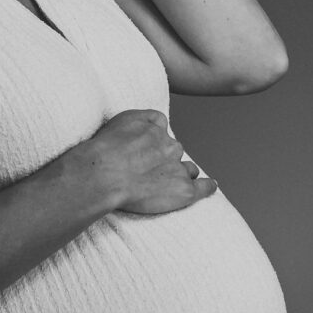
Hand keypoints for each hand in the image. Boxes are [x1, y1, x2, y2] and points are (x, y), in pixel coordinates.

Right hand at [74, 110, 217, 218]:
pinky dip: (207, 186)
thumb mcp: (115, 123)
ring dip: (181, 173)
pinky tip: (210, 186)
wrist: (104, 175)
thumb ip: (132, 122)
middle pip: (174, 149)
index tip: (147, 145)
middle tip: (149, 171)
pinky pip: (204, 186)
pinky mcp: (183, 190)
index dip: (154, 138)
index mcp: (153, 126)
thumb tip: (139, 130)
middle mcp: (168, 144)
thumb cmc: (102, 152)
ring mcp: (177, 167)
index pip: (161, 126)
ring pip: (187, 168)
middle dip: (165, 158)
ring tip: (169, 184)